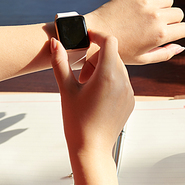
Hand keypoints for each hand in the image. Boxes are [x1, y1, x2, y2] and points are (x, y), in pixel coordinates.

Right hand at [50, 31, 133, 156]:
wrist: (91, 148)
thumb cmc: (77, 121)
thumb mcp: (66, 90)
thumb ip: (60, 63)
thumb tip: (54, 43)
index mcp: (107, 76)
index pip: (110, 41)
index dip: (97, 36)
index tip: (87, 38)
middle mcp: (123, 82)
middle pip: (112, 54)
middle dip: (96, 58)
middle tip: (82, 77)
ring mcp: (129, 92)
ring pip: (118, 68)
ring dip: (103, 70)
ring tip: (88, 89)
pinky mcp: (130, 101)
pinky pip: (122, 82)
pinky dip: (111, 82)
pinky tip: (97, 98)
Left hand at [85, 0, 184, 64]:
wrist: (94, 34)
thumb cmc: (118, 50)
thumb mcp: (142, 59)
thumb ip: (165, 54)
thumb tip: (181, 46)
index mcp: (159, 35)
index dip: (178, 33)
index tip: (168, 34)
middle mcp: (155, 16)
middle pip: (179, 13)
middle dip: (172, 20)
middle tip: (156, 26)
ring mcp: (145, 3)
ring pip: (168, 0)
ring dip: (162, 7)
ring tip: (148, 16)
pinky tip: (138, 8)